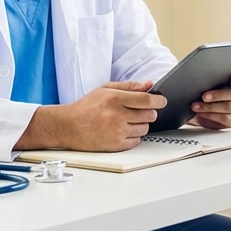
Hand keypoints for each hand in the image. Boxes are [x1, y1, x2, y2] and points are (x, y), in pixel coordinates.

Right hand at [19, 80, 165, 151]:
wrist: (68, 126)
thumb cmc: (87, 107)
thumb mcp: (105, 89)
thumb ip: (130, 86)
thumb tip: (150, 84)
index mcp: (114, 99)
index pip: (146, 100)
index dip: (159, 100)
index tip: (162, 101)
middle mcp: (116, 116)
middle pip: (150, 115)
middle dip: (148, 112)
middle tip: (140, 111)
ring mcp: (116, 132)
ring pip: (145, 129)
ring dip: (141, 124)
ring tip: (127, 121)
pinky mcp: (115, 145)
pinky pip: (136, 140)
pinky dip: (133, 136)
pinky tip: (122, 130)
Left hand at [188, 72, 230, 129]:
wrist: (205, 100)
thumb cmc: (212, 84)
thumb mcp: (214, 77)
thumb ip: (215, 75)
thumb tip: (204, 73)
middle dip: (219, 95)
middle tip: (204, 96)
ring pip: (230, 107)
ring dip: (211, 107)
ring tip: (197, 106)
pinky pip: (225, 118)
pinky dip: (211, 115)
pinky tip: (201, 113)